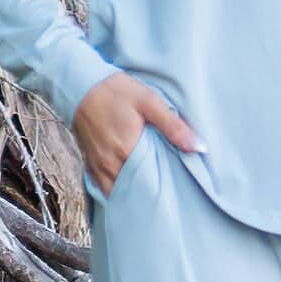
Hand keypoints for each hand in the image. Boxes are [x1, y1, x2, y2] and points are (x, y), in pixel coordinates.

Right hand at [71, 72, 200, 193]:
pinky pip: (103, 186)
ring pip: (117, 191)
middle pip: (133, 191)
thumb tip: (200, 148)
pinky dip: (117, 189)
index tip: (176, 194)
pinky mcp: (90, 162)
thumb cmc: (116, 91)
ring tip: (150, 193)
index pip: (149, 184)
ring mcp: (97, 165)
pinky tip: (130, 186)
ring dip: (132, 193)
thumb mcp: (149, 102)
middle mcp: (109, 164)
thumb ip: (174, 127)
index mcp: (127, 151)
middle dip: (148, 195)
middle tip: (166, 197)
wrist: (80, 84)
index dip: (163, 191)